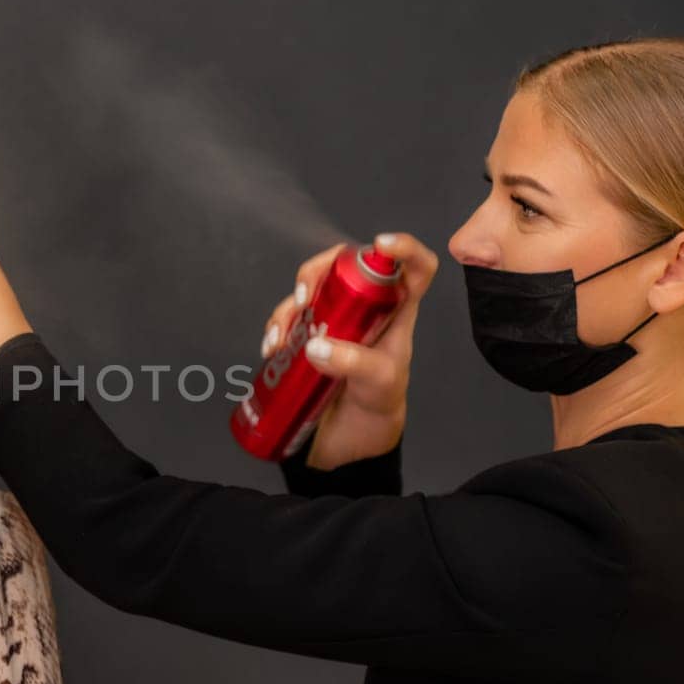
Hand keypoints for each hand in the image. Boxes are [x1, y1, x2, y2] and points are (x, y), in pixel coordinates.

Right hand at [261, 232, 438, 469]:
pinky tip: (271, 348)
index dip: (404, 248)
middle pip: (343, 266)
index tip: (381, 244)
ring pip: (310, 291)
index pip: (413, 268)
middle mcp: (365, 308)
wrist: (352, 439)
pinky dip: (275, 328)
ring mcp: (334, 320)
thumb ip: (354, 364)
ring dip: (288, 306)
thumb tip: (317, 345)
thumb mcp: (378, 383)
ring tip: (281, 337)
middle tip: (305, 294)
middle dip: (317, 271)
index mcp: (397, 312)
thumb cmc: (378, 405)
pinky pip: (288, 319)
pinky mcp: (308, 336)